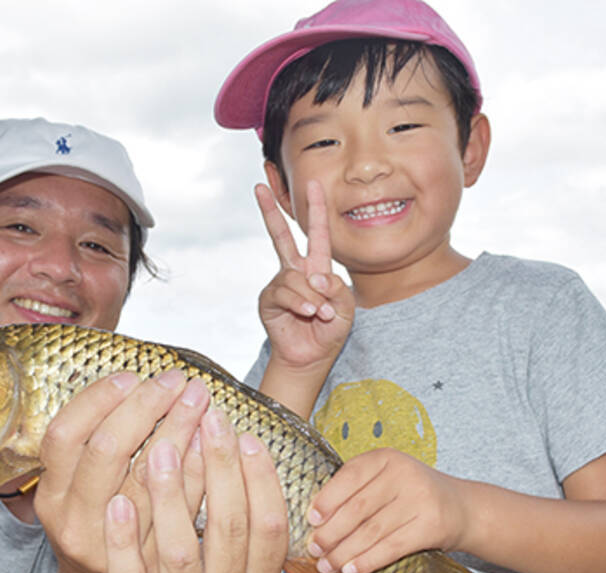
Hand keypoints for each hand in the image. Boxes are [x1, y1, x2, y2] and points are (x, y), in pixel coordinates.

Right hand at [34, 369, 204, 572]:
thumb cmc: (94, 536)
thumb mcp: (76, 496)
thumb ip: (94, 452)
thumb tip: (133, 384)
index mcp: (51, 496)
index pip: (64, 434)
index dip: (97, 399)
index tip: (131, 376)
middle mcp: (75, 522)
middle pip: (106, 449)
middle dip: (145, 406)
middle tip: (177, 382)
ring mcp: (112, 548)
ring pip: (146, 479)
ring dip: (178, 431)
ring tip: (202, 402)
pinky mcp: (150, 569)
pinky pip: (181, 514)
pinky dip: (198, 475)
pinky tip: (214, 448)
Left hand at [104, 407, 287, 572]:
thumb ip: (253, 541)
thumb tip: (249, 462)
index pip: (269, 527)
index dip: (260, 478)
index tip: (244, 434)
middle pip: (228, 529)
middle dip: (217, 468)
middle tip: (204, 419)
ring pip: (179, 552)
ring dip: (170, 495)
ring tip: (160, 446)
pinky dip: (125, 541)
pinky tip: (118, 502)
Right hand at [255, 179, 354, 373]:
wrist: (311, 357)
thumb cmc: (330, 330)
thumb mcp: (345, 308)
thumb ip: (336, 289)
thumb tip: (314, 276)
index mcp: (317, 267)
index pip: (316, 233)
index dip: (315, 208)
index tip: (313, 183)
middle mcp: (295, 271)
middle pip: (280, 236)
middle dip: (270, 211)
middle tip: (259, 186)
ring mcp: (280, 284)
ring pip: (294, 277)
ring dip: (311, 296)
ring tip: (321, 314)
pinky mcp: (269, 300)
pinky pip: (284, 293)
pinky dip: (300, 303)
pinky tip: (309, 313)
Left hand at [306, 448, 468, 572]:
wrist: (463, 508)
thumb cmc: (413, 494)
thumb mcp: (387, 478)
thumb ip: (357, 489)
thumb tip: (314, 519)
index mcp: (386, 458)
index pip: (349, 476)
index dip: (327, 499)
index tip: (311, 520)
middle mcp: (403, 474)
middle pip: (357, 508)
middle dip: (331, 533)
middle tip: (314, 549)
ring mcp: (420, 499)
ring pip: (371, 531)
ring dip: (344, 552)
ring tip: (326, 565)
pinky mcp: (431, 526)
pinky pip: (391, 547)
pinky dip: (367, 561)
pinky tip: (351, 570)